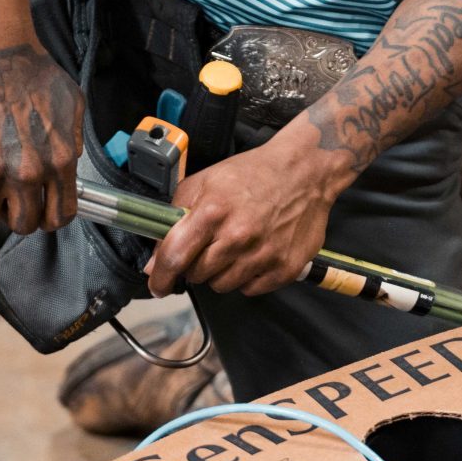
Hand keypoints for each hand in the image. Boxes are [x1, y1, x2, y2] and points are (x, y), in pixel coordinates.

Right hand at [0, 38, 80, 234]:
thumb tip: (69, 163)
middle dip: (12, 213)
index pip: (57, 217)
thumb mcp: (71, 102)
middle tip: (3, 193)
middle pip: (20, 226)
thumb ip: (73, 139)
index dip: (46, 215)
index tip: (36, 206)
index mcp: (57, 161)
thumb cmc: (31, 69)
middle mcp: (24, 173)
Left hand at [144, 127, 346, 297]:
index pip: (175, 257)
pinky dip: (247, 276)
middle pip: (197, 275)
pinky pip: (250, 289)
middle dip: (195, 265)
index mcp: (213, 211)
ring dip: (221, 272)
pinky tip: (254, 253)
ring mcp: (263, 254)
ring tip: (234, 246)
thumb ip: (175, 216)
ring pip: (222, 286)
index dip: (160, 277)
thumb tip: (156, 260)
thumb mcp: (206, 180)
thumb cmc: (253, 174)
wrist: (305, 171)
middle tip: (208, 247)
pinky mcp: (284, 268)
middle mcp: (238, 236)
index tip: (157, 285)